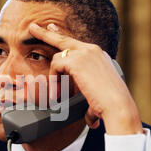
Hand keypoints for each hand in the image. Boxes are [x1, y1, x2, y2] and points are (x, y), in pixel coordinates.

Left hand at [28, 23, 142, 134]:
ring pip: (57, 58)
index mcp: (98, 55)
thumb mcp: (99, 101)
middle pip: (63, 38)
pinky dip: (54, 81)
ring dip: (54, 78)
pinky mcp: (77, 60)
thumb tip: (92, 122)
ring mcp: (85, 53)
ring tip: (56, 95)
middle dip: (46, 33)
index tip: (52, 30)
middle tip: (33, 28)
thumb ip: (91, 106)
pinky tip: (57, 94)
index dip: (61, 37)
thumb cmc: (111, 107)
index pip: (75, 43)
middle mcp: (92, 50)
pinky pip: (56, 65)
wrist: (117, 105)